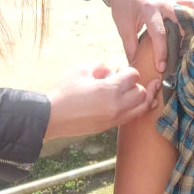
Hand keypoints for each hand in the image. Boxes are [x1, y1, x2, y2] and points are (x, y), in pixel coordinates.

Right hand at [43, 62, 158, 140]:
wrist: (52, 117)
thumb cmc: (65, 92)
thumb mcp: (81, 70)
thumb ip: (101, 66)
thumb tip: (111, 70)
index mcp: (110, 90)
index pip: (134, 76)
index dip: (128, 71)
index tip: (118, 71)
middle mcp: (117, 106)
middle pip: (142, 93)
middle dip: (136, 84)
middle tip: (124, 82)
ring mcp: (114, 118)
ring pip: (142, 108)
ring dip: (142, 99)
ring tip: (140, 92)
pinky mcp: (109, 126)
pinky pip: (131, 117)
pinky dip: (135, 109)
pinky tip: (130, 103)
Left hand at [108, 0, 193, 71]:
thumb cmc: (122, 7)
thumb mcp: (123, 28)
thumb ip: (131, 48)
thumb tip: (136, 67)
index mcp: (149, 10)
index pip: (160, 33)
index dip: (161, 53)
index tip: (162, 67)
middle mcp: (164, 3)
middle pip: (182, 19)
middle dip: (185, 38)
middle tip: (183, 54)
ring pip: (192, 6)